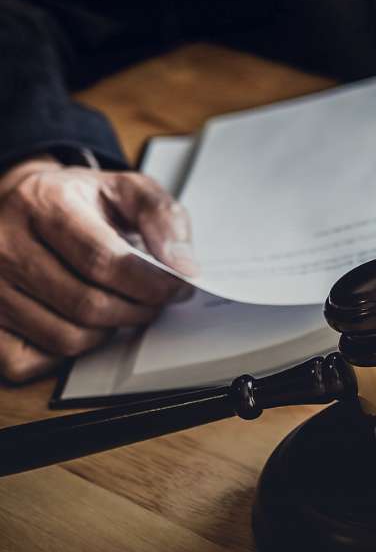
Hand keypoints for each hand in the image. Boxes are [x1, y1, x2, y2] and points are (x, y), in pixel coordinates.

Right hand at [0, 155, 193, 382]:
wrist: (24, 203)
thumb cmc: (79, 201)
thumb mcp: (128, 189)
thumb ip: (163, 217)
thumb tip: (182, 265)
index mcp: (43, 203)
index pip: (104, 260)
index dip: (152, 283)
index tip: (178, 288)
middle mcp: (4, 244)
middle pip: (87, 305)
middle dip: (137, 311)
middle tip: (155, 301)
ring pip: (65, 338)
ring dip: (108, 333)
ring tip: (121, 309)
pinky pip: (27, 361)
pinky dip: (64, 354)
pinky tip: (79, 324)